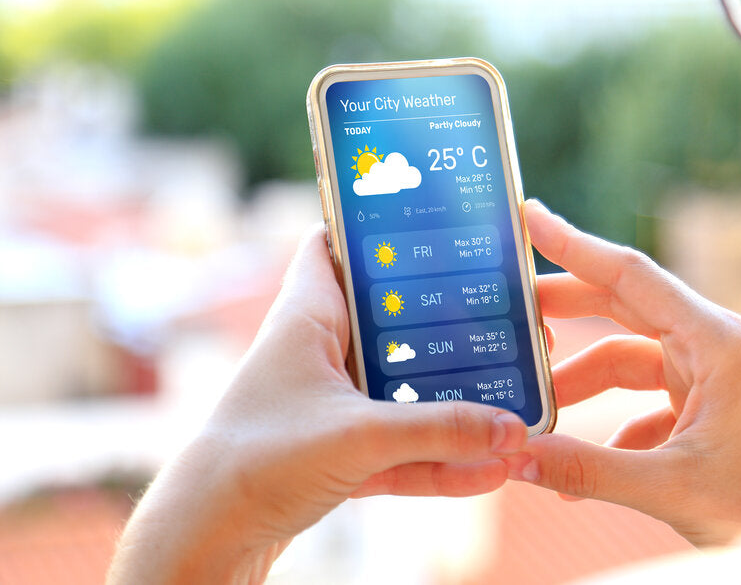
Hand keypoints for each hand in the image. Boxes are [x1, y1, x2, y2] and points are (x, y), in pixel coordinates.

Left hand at [108, 226, 527, 583]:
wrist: (206, 536)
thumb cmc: (257, 461)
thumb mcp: (359, 437)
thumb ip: (439, 430)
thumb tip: (512, 428)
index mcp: (308, 317)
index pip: (331, 245)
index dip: (371, 229)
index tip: (428, 223)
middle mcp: (319, 352)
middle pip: (391, 323)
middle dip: (445, 329)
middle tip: (504, 322)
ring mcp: (331, 405)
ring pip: (402, 393)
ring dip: (452, 408)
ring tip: (514, 411)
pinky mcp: (338, 453)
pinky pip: (400, 448)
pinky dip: (438, 458)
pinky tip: (490, 471)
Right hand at [507, 200, 740, 546]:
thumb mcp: (671, 486)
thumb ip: (589, 469)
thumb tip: (518, 457)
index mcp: (715, 342)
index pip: (631, 275)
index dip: (575, 245)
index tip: (530, 217)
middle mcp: (712, 346)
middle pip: (622, 306)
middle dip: (564, 308)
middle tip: (508, 308)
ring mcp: (708, 375)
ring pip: (626, 358)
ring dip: (580, 382)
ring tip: (535, 410)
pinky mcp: (704, 406)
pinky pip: (640, 401)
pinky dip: (606, 426)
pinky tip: (578, 465)